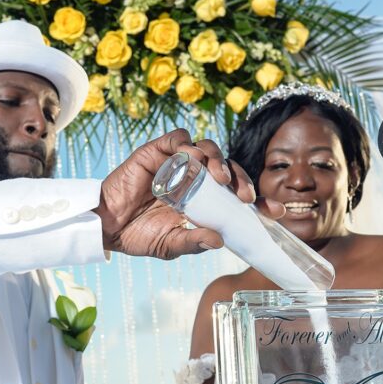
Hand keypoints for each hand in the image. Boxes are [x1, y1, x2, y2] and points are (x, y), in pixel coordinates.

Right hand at [95, 129, 260, 259]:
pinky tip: (191, 158)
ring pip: (208, 149)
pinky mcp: (157, 152)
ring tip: (219, 177)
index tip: (275, 212)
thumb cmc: (139, 236)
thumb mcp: (170, 245)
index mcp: (206, 202)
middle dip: (242, 180)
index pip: (239, 197)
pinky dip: (188, 144)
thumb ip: (192, 242)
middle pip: (228, 170)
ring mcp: (178, 164)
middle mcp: (196, 180)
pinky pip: (178, 138)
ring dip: (218, 159)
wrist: (106, 226)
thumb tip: (218, 241)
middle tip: (244, 196)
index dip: (260, 201)